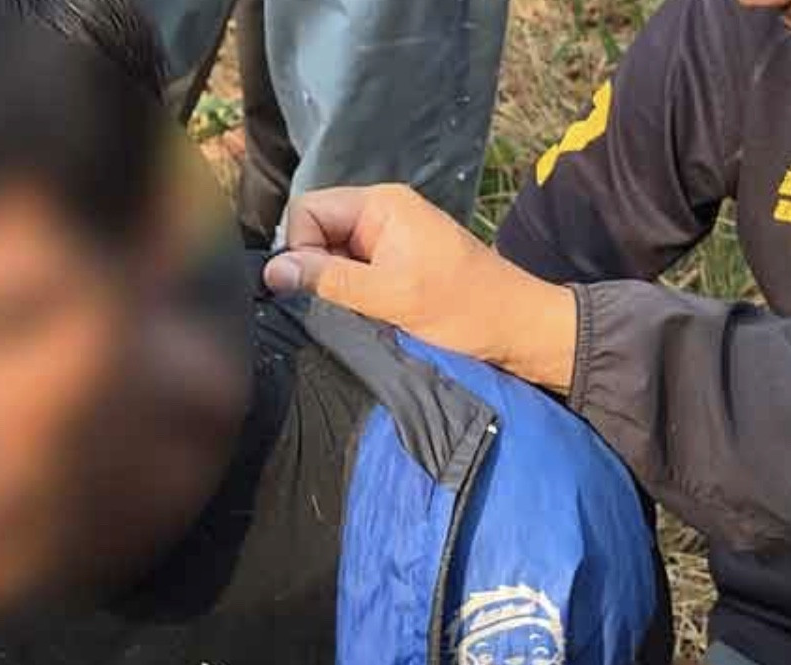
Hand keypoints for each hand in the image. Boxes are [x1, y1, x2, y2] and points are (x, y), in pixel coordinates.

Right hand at [261, 184, 579, 392]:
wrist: (518, 332)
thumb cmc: (465, 308)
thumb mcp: (390, 296)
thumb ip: (328, 281)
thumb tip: (272, 273)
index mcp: (381, 205)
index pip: (307, 211)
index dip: (299, 249)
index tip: (316, 287)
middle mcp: (380, 215)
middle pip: (315, 233)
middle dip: (315, 271)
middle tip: (343, 305)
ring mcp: (387, 242)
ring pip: (330, 260)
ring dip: (334, 290)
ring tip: (364, 314)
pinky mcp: (393, 269)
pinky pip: (351, 277)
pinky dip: (350, 299)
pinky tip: (371, 318)